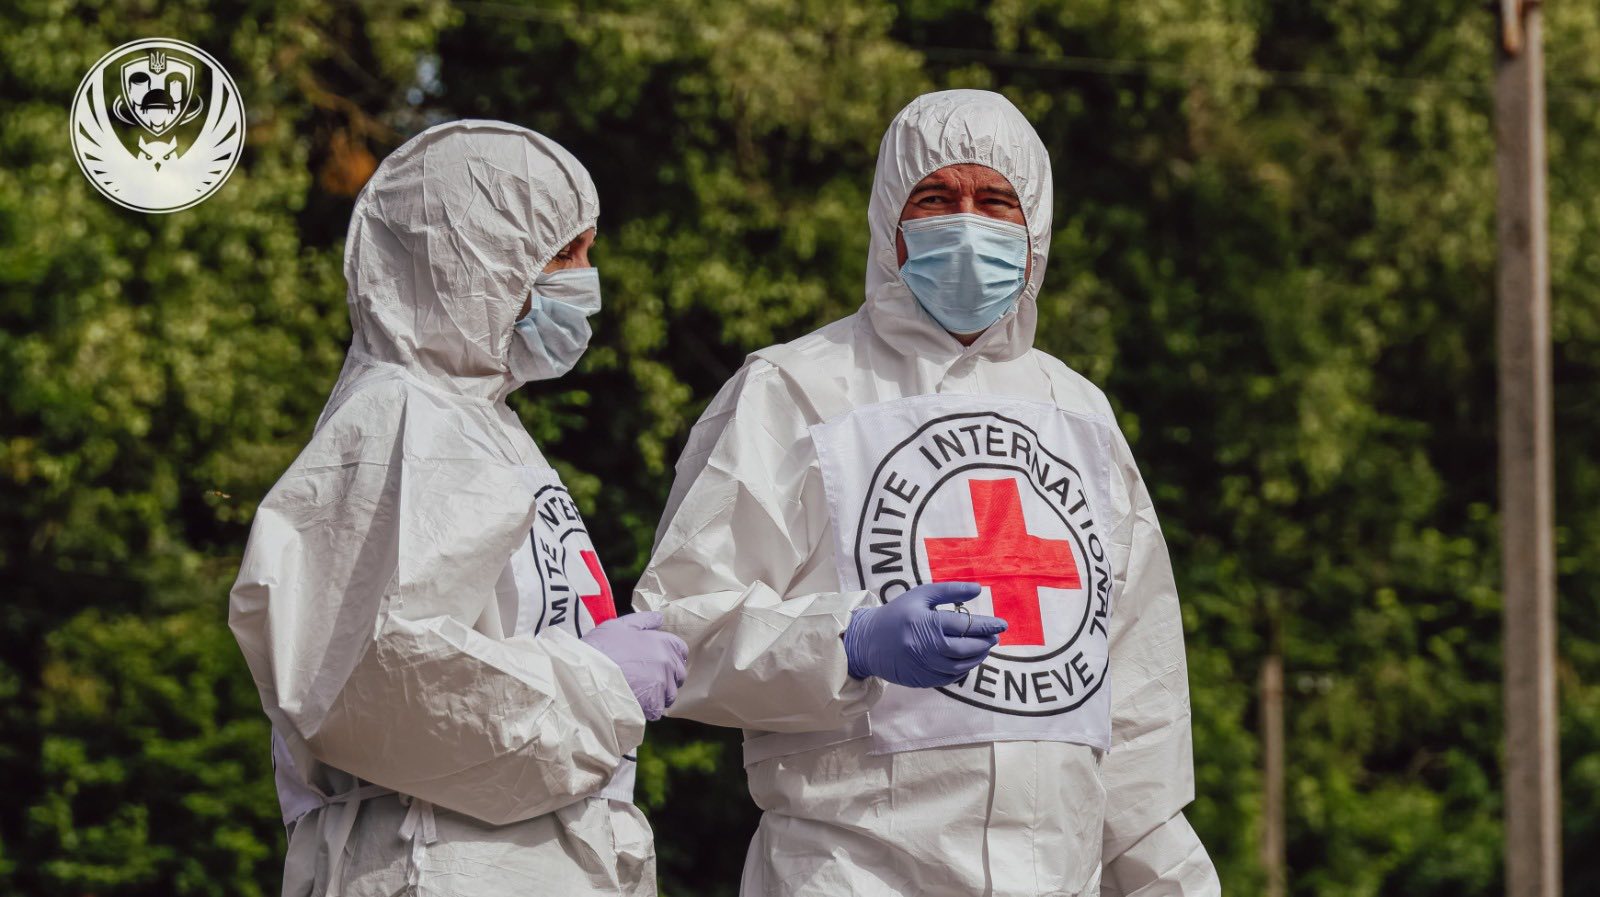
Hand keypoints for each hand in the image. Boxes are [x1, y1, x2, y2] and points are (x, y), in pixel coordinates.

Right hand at [581, 611, 687, 719]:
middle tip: (646, 680)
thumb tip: (660, 618)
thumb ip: (644, 621)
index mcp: (664, 642)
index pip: (681, 650)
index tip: (658, 662)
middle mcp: (668, 663)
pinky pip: (657, 709)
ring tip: (639, 693)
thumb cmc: (602, 648)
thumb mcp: (620, 626)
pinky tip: (634, 703)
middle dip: (667, 678)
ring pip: (670, 694)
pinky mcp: (655, 703)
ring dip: (658, 695)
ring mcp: (663, 684)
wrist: (588, 674)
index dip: (670, 656)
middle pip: (678, 674)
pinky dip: (647, 709)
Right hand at [842, 582, 1006, 687]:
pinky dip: (964, 669)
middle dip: (985, 642)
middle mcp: (925, 646)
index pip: (964, 625)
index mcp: (925, 623)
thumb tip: (978, 589)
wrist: (868, 641)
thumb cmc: (897, 613)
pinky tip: (968, 660)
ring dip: (978, 657)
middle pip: (965, 648)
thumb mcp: (920, 595)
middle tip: (995, 636)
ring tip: (985, 647)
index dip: (986, 625)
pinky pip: (950, 677)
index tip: (1002, 624)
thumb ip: (949, 591)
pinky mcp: (922, 679)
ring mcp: (923, 666)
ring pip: (960, 666)